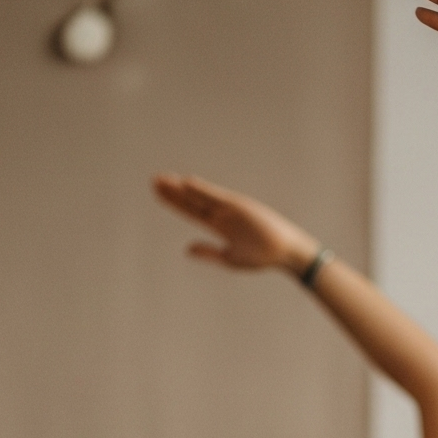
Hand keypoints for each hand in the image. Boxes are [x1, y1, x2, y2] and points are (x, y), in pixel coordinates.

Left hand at [151, 176, 318, 276]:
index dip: (174, 203)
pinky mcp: (239, 206)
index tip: (157, 194)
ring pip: (200, 196)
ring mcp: (229, 209)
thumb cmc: (261, 257)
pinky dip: (201, 190)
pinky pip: (216, 197)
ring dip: (181, 188)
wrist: (284, 254)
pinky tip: (185, 183)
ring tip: (162, 179)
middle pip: (191, 201)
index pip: (191, 211)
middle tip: (153, 181)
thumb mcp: (229, 257)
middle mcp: (222, 214)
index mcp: (219, 227)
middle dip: (172, 192)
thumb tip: (186, 249)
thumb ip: (208, 252)